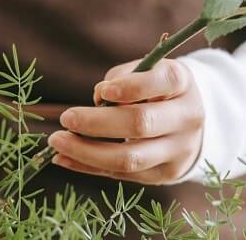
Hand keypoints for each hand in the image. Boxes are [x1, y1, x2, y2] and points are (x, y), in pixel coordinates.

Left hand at [48, 58, 204, 183]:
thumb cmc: (156, 87)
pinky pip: (122, 174)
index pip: (162, 83)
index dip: (131, 88)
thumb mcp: (145, 71)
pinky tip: (64, 158)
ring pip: (130, 158)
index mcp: (183, 82)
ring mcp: (179, 150)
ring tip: (58, 142)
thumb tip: (97, 99)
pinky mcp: (165, 174)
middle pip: (141, 123)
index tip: (102, 92)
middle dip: (98, 123)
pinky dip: (89, 167)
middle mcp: (187, 117)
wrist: (188, 120)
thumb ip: (121, 79)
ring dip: (88, 152)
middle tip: (66, 117)